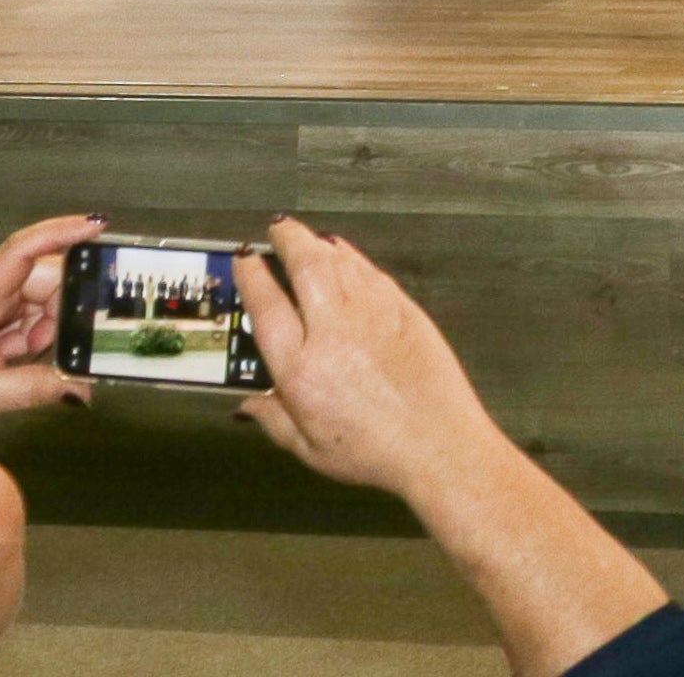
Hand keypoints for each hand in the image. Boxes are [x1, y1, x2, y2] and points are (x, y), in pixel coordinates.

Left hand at [0, 214, 99, 423]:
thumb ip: (38, 386)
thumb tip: (83, 385)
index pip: (22, 250)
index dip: (60, 232)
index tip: (96, 227)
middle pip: (43, 279)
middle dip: (60, 311)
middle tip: (58, 345)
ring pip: (41, 297)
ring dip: (45, 328)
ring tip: (23, 358)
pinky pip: (29, 312)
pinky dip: (33, 334)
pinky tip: (17, 356)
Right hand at [235, 218, 669, 676]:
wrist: (438, 445)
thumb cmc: (373, 453)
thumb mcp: (310, 448)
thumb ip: (275, 420)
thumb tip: (248, 404)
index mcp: (301, 368)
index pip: (267, 306)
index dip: (252, 276)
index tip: (245, 259)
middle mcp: (333, 332)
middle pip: (305, 266)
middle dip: (287, 240)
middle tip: (277, 229)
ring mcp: (372, 315)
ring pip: (340, 263)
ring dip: (319, 244)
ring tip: (306, 237)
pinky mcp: (405, 311)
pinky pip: (372, 273)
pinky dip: (353, 259)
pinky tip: (347, 256)